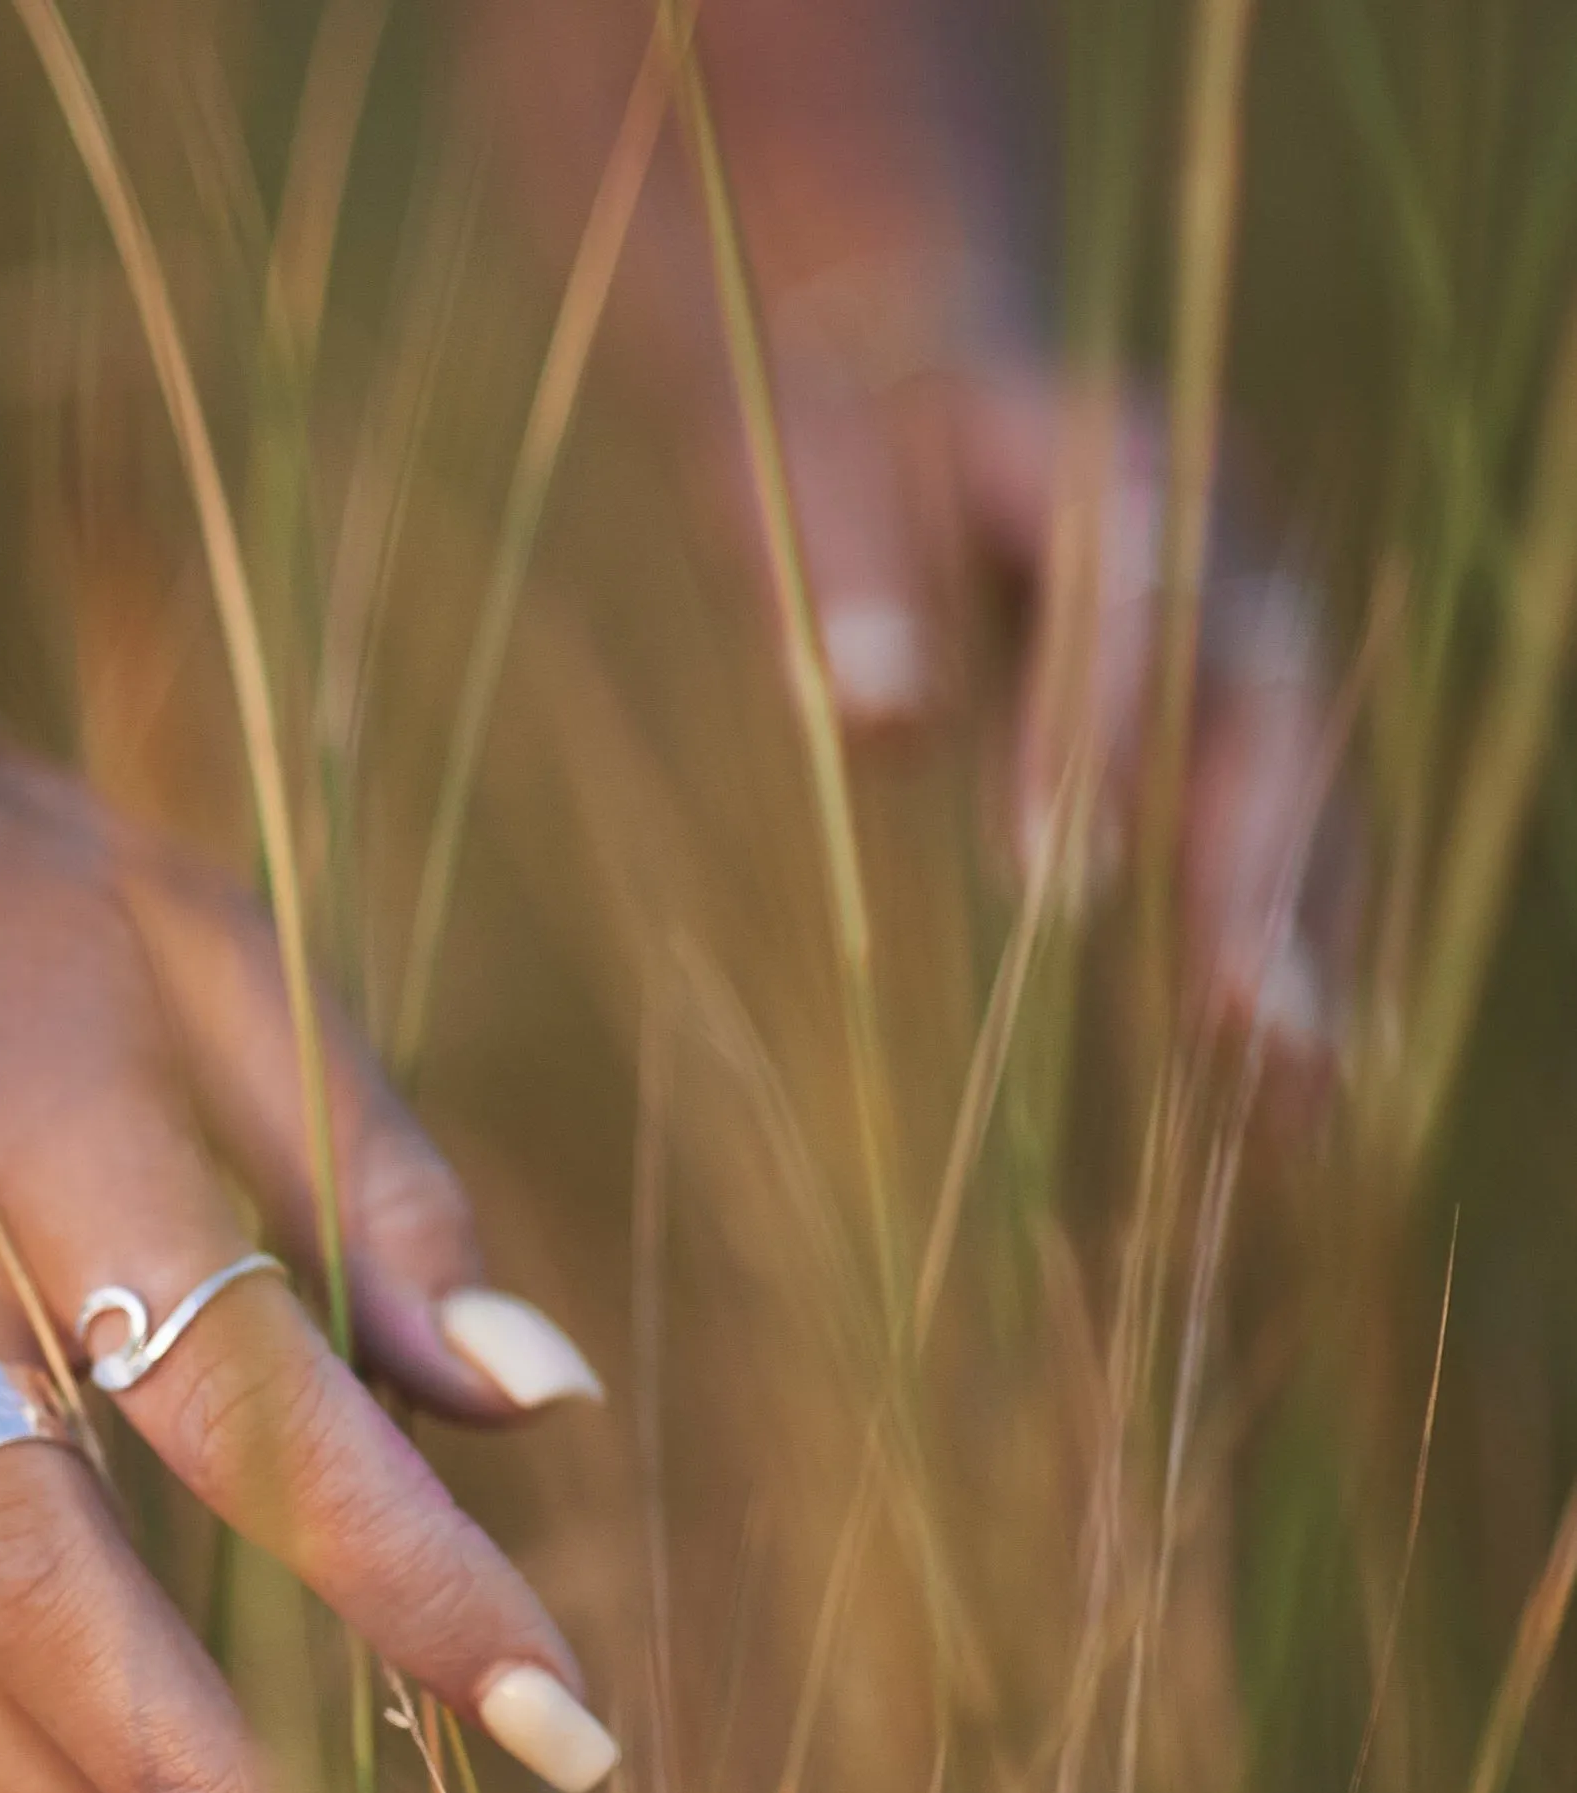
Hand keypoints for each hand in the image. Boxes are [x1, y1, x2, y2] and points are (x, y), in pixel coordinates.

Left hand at [477, 0, 1356, 1069]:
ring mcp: (1244, 629)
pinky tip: (1286, 1096)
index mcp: (1112, 464)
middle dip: (1266, 877)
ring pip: (1305, 792)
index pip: (1130, 597)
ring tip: (1307, 1109)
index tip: (1059, 881)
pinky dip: (1287, 950)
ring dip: (1310, 943)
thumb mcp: (808, 463)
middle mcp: (1217, 544)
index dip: (1102, 732)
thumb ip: (844, 573)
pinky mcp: (1229, 712)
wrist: (916, 357)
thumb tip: (884, 712)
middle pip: (1264, 714)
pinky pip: (1282, 835)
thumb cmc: (845, 424)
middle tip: (1266, 1037)